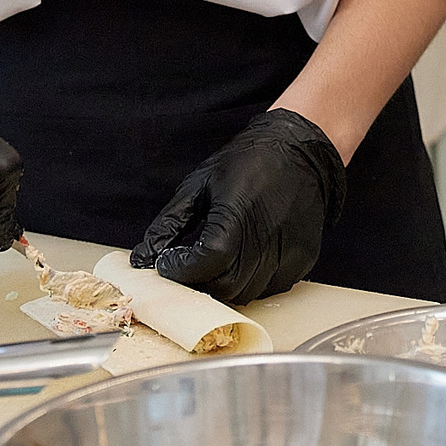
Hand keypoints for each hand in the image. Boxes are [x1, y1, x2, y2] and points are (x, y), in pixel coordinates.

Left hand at [133, 108, 345, 304]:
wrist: (302, 152)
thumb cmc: (248, 162)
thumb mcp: (199, 185)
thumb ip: (169, 224)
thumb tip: (142, 257)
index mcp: (237, 213)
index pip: (207, 263)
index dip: (182, 271)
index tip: (169, 264)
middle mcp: (267, 237)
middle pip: (226, 286)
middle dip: (199, 283)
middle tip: (188, 268)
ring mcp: (289, 252)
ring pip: (248, 293)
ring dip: (224, 286)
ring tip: (215, 264)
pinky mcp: (303, 260)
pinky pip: (270, 287)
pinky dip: (251, 283)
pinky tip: (244, 261)